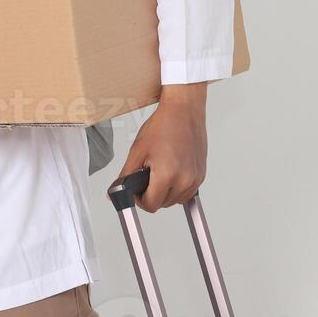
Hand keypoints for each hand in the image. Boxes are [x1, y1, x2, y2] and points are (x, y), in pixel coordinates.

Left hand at [114, 82, 208, 211]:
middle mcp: (185, 180)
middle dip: (152, 194)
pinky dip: (178, 185)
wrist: (184, 110)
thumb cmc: (163, 125)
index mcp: (167, 175)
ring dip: (166, 191)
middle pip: (163, 204)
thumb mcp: (138, 151)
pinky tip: (171, 169)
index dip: (140, 199)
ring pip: (176, 200)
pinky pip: (187, 191)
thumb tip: (115, 193)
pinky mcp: (202, 174)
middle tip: (147, 174)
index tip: (137, 189)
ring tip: (160, 169)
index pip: (151, 206)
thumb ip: (126, 175)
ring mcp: (196, 178)